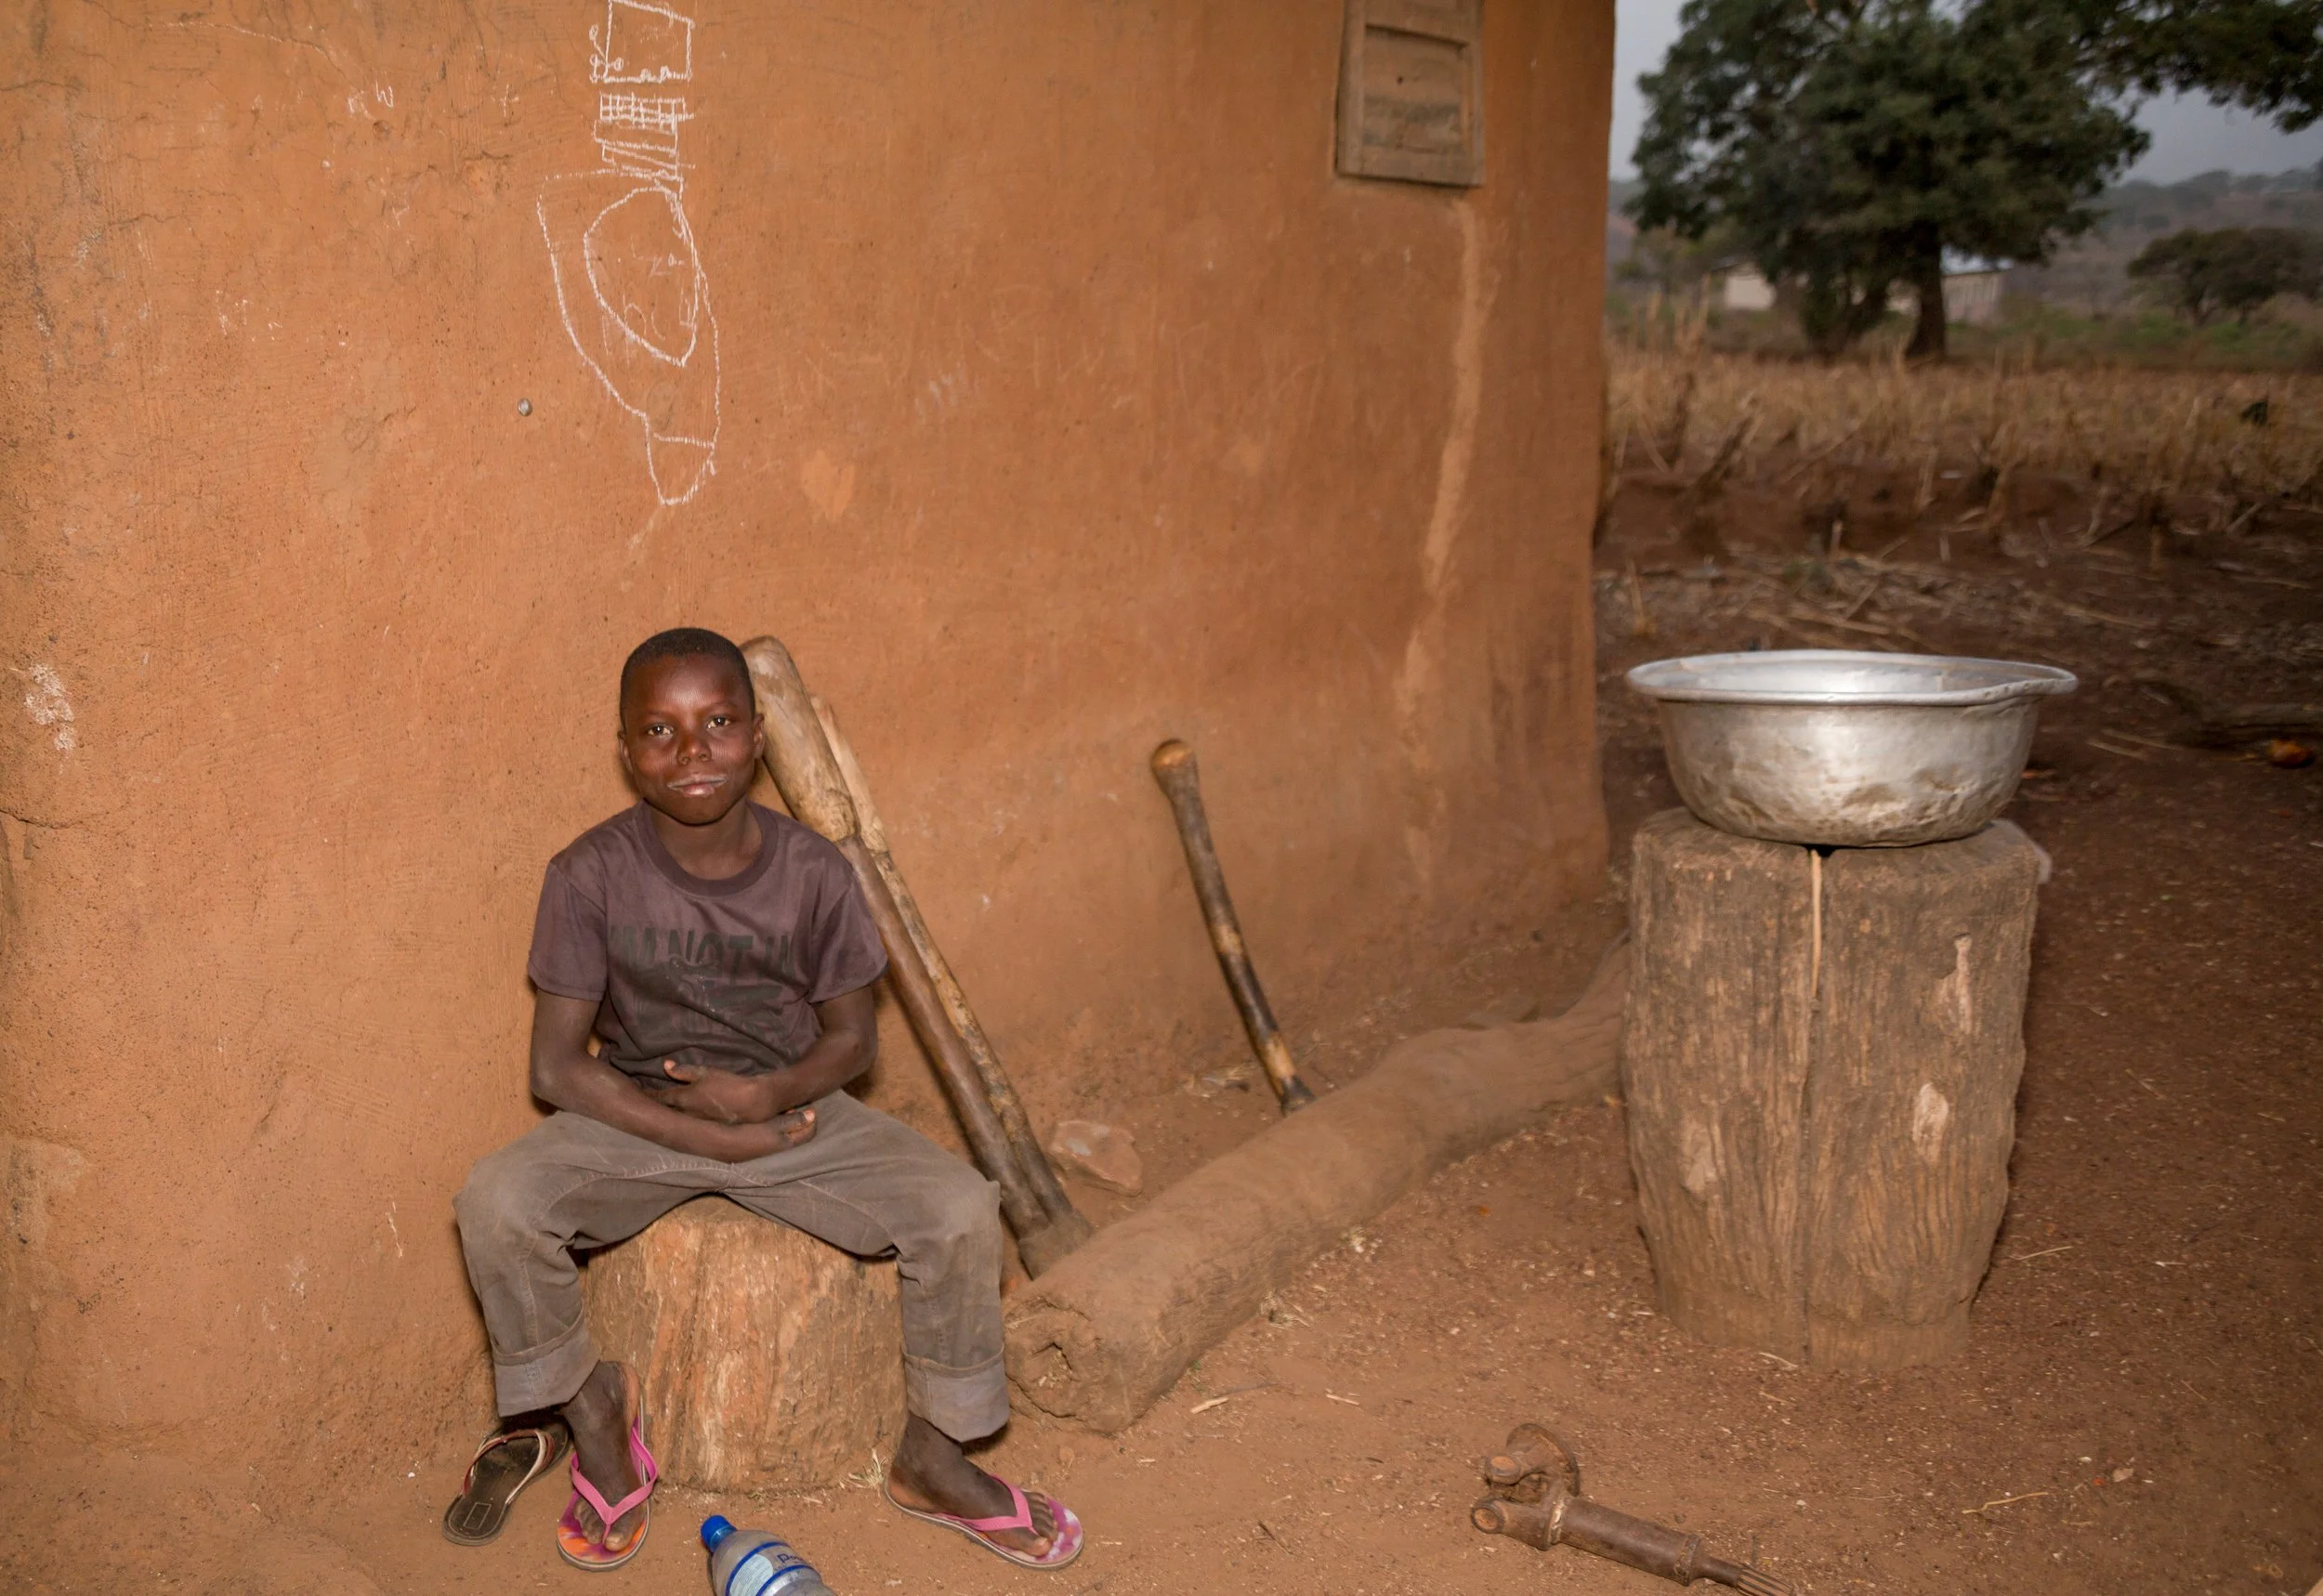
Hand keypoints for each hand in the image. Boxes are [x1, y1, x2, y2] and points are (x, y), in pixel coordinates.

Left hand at [656, 1059, 780, 1124]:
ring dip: (669, 1116)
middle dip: (657, 1108)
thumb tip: (665, 1065)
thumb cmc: (728, 1084)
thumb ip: (684, 1071)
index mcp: (683, 1098)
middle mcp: (686, 1113)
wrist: (752, 1103)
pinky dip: (683, 1120)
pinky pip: (689, 1123)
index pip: (660, 1098)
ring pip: (677, 1119)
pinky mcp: (707, 1128)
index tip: (638, 1095)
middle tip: (645, 1106)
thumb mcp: (705, 1073)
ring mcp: (696, 1123)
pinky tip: (683, 1119)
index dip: (649, 1096)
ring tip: (661, 1113)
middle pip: (666, 1112)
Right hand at [714, 1106, 816, 1161]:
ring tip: (783, 1108)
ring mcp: (765, 1146)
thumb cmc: (748, 1134)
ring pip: (784, 1132)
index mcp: (784, 1143)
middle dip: (800, 1119)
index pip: (808, 1133)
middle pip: (797, 1133)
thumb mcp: (772, 1126)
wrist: (719, 1144)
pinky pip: (773, 1133)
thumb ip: (792, 1121)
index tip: (811, 1106)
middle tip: (797, 1105)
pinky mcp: (753, 1144)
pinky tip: (768, 1114)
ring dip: (786, 1120)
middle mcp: (777, 1148)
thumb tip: (812, 1115)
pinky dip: (776, 1123)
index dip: (812, 1120)